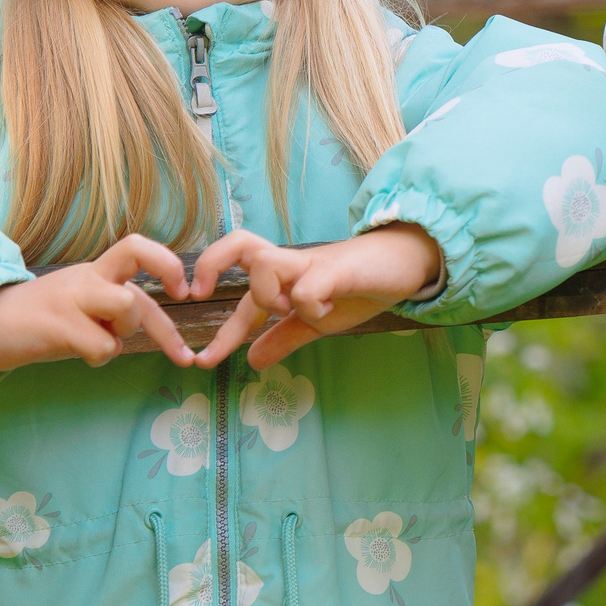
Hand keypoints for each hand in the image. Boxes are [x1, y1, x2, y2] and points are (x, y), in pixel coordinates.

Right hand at [0, 234, 195, 372]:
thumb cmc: (41, 319)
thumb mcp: (82, 304)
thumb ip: (117, 308)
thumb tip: (160, 328)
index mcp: (95, 271)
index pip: (137, 249)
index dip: (167, 265)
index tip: (184, 291)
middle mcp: (87, 279)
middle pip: (137, 265)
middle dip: (165, 310)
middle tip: (181, 338)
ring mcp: (72, 300)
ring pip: (127, 307)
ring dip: (124, 333)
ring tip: (100, 341)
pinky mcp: (57, 325)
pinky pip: (102, 347)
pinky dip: (100, 357)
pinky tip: (80, 354)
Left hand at [189, 225, 443, 370]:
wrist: (406, 264)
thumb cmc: (360, 288)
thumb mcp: (318, 322)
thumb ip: (285, 337)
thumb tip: (252, 361)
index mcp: (285, 278)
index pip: (241, 299)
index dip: (222, 335)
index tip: (204, 362)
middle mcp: (292, 263)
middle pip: (238, 244)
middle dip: (210, 265)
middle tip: (199, 293)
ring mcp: (313, 263)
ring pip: (264, 264)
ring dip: (268, 295)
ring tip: (293, 311)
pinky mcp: (338, 268)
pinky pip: (306, 288)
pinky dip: (308, 306)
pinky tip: (325, 311)